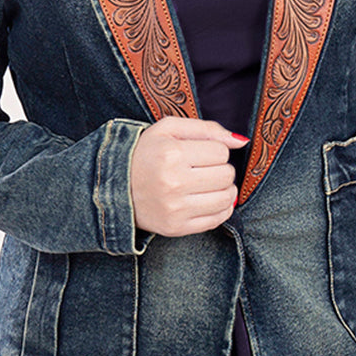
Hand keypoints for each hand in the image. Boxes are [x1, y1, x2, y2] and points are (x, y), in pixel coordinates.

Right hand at [130, 117, 248, 236]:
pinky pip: (218, 219)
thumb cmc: (144, 154)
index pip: (221, 152)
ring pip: (226, 198)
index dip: (215, 150)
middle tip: (204, 169)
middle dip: (221, 169)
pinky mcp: (177, 227)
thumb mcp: (168, 129)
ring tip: (208, 184)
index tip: (201, 154)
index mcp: (172, 154)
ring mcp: (176, 208)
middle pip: (226, 175)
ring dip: (224, 189)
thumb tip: (241, 142)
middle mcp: (174, 182)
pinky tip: (207, 200)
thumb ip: (206, 129)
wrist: (114, 187)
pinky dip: (220, 208)